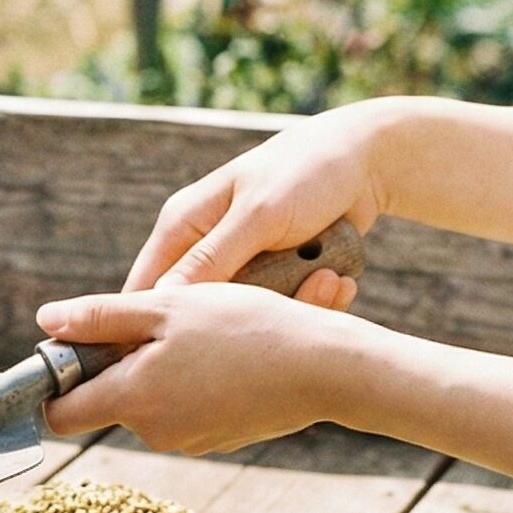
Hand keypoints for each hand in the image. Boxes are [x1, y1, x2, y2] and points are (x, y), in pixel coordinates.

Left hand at [36, 285, 360, 452]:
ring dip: (162, 366)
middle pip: (109, 398)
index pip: (60, 414)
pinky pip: (187, 406)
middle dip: (120, 361)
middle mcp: (155, 433)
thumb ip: (100, 318)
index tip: (70, 349)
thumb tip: (45, 322)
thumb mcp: (167, 307)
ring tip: (202, 331)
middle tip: (160, 320)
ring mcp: (190, 441)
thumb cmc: (247, 328)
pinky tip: (227, 352)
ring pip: (150, 400)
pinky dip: (194, 380)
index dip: (55, 381)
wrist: (327, 368)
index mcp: (132, 400)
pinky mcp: (220, 439)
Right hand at [126, 102, 390, 304]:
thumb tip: (163, 301)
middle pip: (200, 311)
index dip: (155, 324)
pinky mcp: (274, 276)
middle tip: (286, 309)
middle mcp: (204, 247)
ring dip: (292, 304)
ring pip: (247, 315)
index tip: (188, 351)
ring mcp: (241, 264)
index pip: (146, 288)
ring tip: (328, 280)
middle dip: (245, 317)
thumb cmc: (305, 173)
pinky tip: (338, 281)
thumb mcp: (259, 215)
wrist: (366, 161)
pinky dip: (313, 299)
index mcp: (181, 225)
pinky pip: (282, 307)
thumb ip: (211, 258)